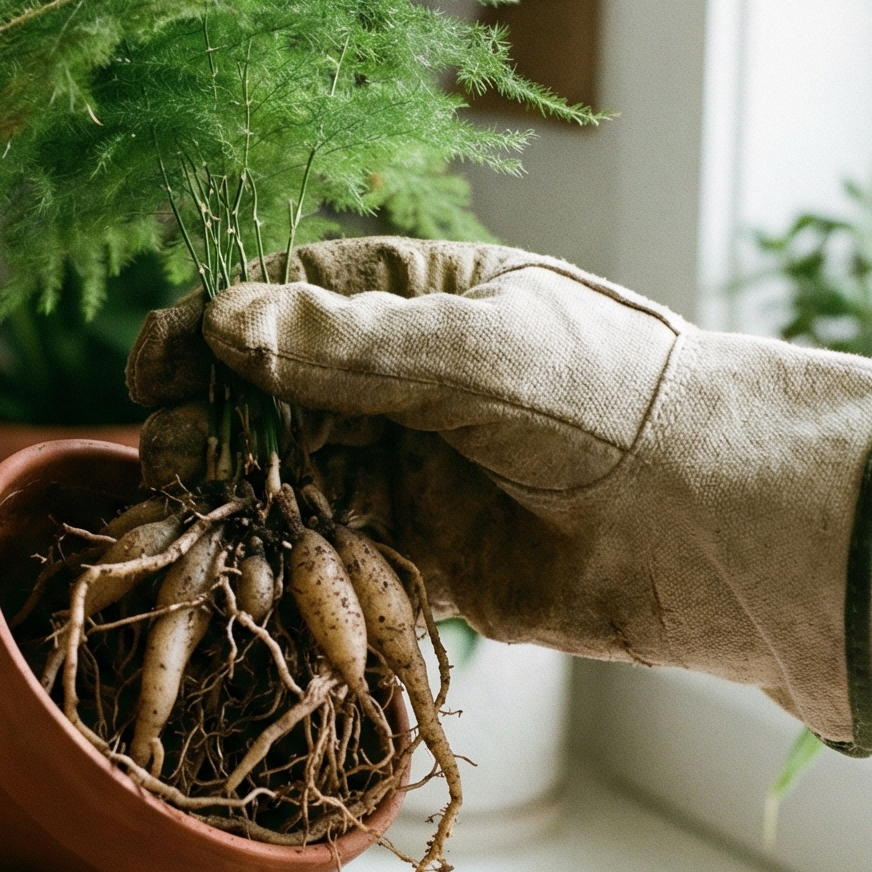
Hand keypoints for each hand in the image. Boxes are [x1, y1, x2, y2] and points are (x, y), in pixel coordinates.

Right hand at [129, 238, 871, 754]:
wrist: (715, 525)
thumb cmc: (614, 402)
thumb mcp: (480, 354)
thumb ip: (354, 344)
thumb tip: (227, 321)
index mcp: (418, 297)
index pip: (285, 298)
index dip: (211, 327)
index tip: (156, 365)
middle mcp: (401, 380)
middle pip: (267, 393)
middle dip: (211, 423)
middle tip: (176, 460)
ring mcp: (408, 468)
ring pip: (285, 476)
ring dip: (235, 498)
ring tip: (190, 520)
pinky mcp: (419, 554)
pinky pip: (328, 553)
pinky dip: (281, 563)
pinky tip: (243, 573)